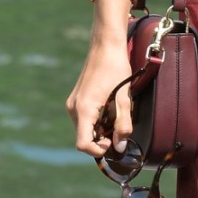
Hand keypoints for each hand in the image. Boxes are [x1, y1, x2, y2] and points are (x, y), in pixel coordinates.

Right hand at [66, 41, 134, 160]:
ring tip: (114, 117)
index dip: (98, 150)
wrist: (105, 47)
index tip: (112, 143)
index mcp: (84, 109)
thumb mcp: (124, 98)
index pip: (83, 144)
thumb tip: (120, 146)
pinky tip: (108, 111)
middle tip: (118, 129)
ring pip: (84, 130)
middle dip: (100, 140)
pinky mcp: (76, 100)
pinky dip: (95, 123)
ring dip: (98, 131)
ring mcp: (73, 104)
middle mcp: (74, 108)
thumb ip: (123, 124)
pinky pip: (83, 120)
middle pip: (83, 138)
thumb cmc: (116, 69)